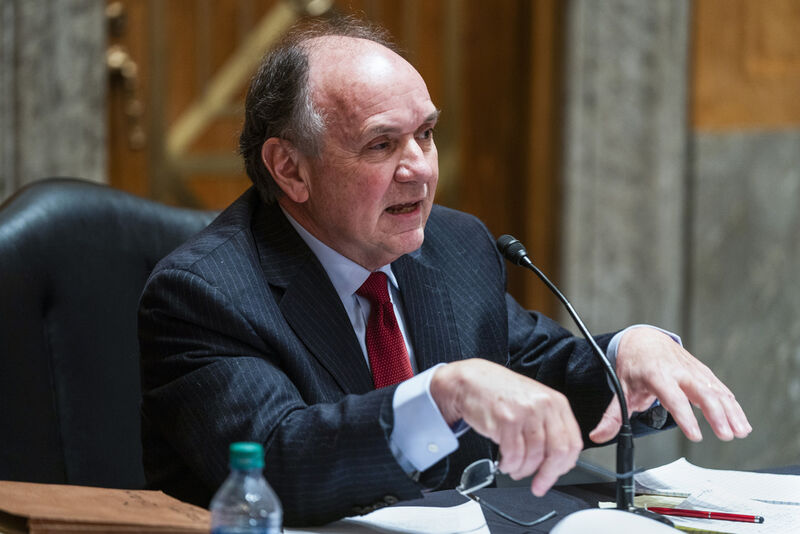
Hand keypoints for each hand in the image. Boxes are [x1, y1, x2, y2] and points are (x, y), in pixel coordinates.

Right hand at [431, 359, 581, 496]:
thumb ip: (551, 427)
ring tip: (514, 469)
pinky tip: (505, 462)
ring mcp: (525, 412)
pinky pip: (513, 454)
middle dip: (547, 475)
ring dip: (523, 470)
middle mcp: (544, 406)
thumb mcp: (535, 403)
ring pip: (533, 456)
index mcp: (556, 402)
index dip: (564, 466)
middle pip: (557, 452)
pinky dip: (509, 465)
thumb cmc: (502, 393)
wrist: (473, 380)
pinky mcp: (506, 420)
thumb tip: (560, 460)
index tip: (555, 476)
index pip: (572, 442)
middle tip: (538, 485)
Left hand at [589, 328, 751, 443]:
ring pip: (716, 390)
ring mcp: (693, 371)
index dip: (684, 416)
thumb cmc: (633, 364)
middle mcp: (678, 371)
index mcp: (656, 374)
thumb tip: (597, 435)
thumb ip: (613, 415)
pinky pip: (721, 389)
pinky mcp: (703, 372)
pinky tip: (741, 422)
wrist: (643, 339)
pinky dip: (733, 405)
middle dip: (716, 414)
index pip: (672, 397)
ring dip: (731, 412)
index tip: (695, 435)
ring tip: (740, 432)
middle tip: (726, 435)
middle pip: (701, 392)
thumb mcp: (620, 387)